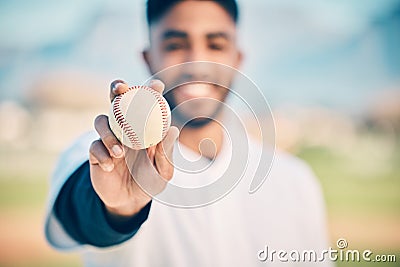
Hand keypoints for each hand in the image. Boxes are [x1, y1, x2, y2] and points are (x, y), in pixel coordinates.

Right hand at [89, 79, 178, 223]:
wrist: (129, 201)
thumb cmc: (150, 181)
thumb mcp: (163, 172)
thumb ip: (166, 153)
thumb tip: (171, 129)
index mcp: (144, 128)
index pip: (146, 103)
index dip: (150, 90)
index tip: (157, 85)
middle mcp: (125, 128)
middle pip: (117, 100)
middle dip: (116, 88)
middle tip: (120, 89)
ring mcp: (109, 139)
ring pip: (101, 121)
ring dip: (109, 133)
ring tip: (120, 153)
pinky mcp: (95, 153)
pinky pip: (94, 146)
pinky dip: (101, 154)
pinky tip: (110, 166)